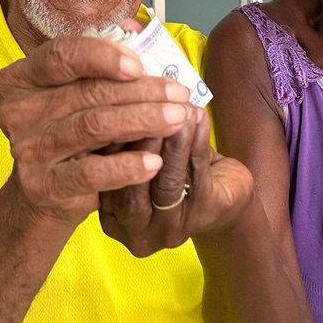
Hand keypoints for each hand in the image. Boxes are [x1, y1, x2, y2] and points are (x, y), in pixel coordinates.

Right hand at [0, 35, 193, 223]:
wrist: (46, 193)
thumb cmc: (70, 133)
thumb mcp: (79, 94)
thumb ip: (102, 63)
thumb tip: (135, 30)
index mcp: (21, 78)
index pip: (61, 55)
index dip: (102, 56)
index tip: (139, 65)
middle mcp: (18, 111)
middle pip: (87, 92)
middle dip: (141, 91)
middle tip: (179, 94)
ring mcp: (27, 149)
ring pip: (93, 127)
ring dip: (142, 120)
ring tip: (177, 119)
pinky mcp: (43, 185)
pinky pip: (91, 172)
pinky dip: (126, 166)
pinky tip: (154, 162)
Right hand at [98, 107, 254, 255]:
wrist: (223, 195)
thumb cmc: (174, 170)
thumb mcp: (137, 155)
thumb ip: (121, 139)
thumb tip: (116, 94)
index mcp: (110, 214)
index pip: (99, 177)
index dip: (106, 139)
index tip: (113, 103)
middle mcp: (134, 227)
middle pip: (129, 186)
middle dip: (139, 140)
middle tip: (147, 104)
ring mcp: (169, 226)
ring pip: (165, 180)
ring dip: (172, 141)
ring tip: (177, 109)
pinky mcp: (203, 213)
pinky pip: (196, 174)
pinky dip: (197, 143)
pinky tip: (198, 118)